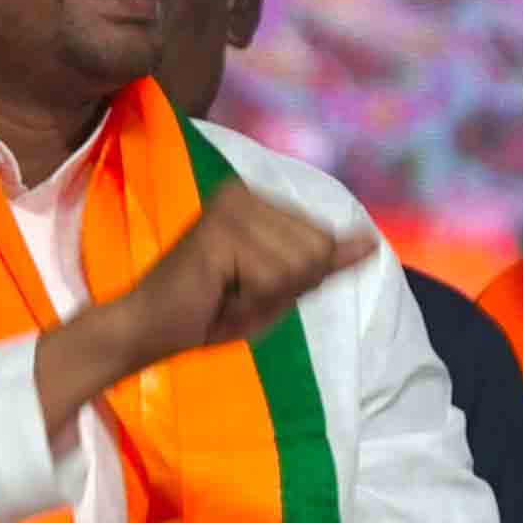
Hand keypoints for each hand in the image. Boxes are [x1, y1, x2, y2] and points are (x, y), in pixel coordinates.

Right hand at [36, 181, 375, 435]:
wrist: (149, 329)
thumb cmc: (210, 311)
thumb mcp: (279, 288)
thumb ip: (323, 264)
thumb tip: (373, 243)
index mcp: (257, 200)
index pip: (323, 240)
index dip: (297, 279)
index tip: (248, 286)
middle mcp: (244, 192)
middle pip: (317, 249)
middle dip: (285, 286)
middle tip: (236, 292)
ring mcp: (230, 207)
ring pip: (298, 264)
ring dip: (267, 294)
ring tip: (227, 292)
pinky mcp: (219, 230)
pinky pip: (273, 277)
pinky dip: (252, 298)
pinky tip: (218, 293)